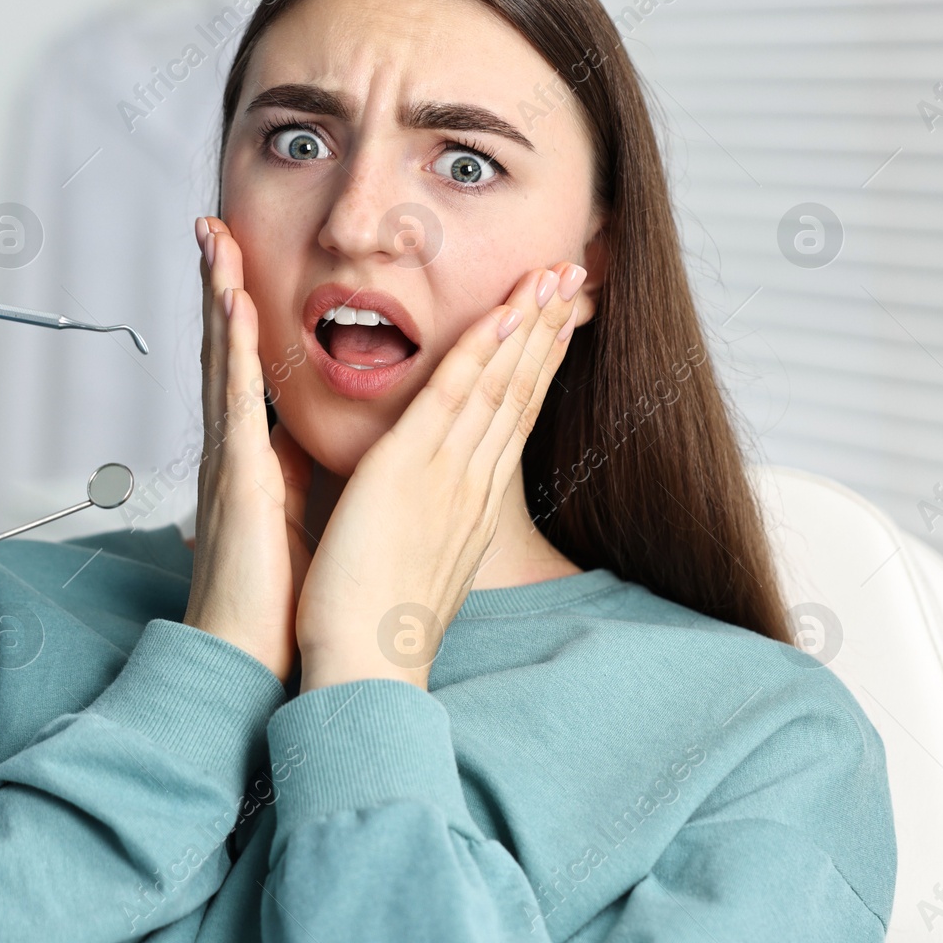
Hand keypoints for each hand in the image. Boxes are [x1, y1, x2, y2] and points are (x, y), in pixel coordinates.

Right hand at [182, 217, 313, 681]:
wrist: (254, 661)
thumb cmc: (280, 600)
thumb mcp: (298, 516)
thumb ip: (300, 471)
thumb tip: (318, 438)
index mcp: (255, 457)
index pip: (247, 368)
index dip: (242, 313)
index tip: (242, 262)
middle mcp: (234, 449)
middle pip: (225, 348)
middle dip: (220, 284)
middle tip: (214, 224)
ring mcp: (230, 459)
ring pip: (222, 358)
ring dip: (217, 294)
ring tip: (213, 236)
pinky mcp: (237, 477)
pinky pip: (233, 399)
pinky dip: (230, 346)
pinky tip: (231, 302)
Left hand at [294, 262, 583, 691]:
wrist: (363, 667)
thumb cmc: (374, 624)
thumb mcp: (414, 561)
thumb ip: (424, 522)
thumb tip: (423, 506)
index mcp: (469, 504)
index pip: (512, 420)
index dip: (537, 365)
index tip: (557, 323)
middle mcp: (471, 483)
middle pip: (520, 392)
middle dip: (549, 332)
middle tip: (578, 279)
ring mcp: (447, 474)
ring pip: (499, 385)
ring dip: (529, 324)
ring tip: (558, 275)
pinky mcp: (409, 470)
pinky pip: (454, 397)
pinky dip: (482, 350)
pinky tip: (507, 313)